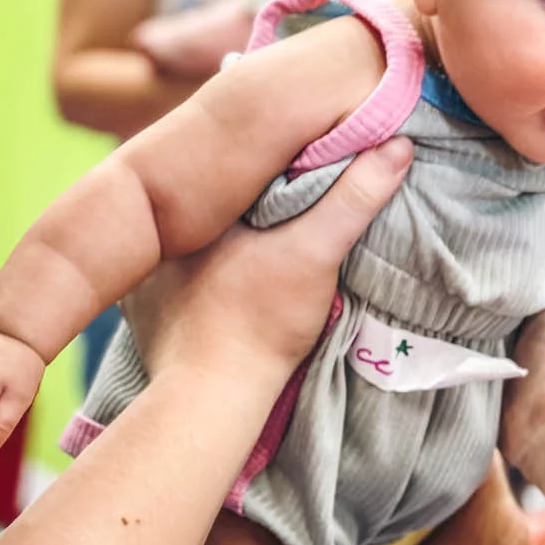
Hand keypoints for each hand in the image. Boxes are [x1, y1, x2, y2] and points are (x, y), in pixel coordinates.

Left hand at [126, 137, 413, 386]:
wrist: (212, 399)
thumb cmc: (261, 324)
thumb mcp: (316, 253)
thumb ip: (354, 198)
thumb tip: (398, 145)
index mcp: (195, 206)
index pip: (242, 164)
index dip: (279, 156)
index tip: (311, 156)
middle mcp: (160, 232)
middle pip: (220, 198)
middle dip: (250, 191)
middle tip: (290, 192)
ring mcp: (148, 272)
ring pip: (200, 233)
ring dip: (228, 229)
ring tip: (262, 233)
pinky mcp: (146, 306)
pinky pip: (182, 268)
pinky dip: (207, 264)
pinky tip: (233, 273)